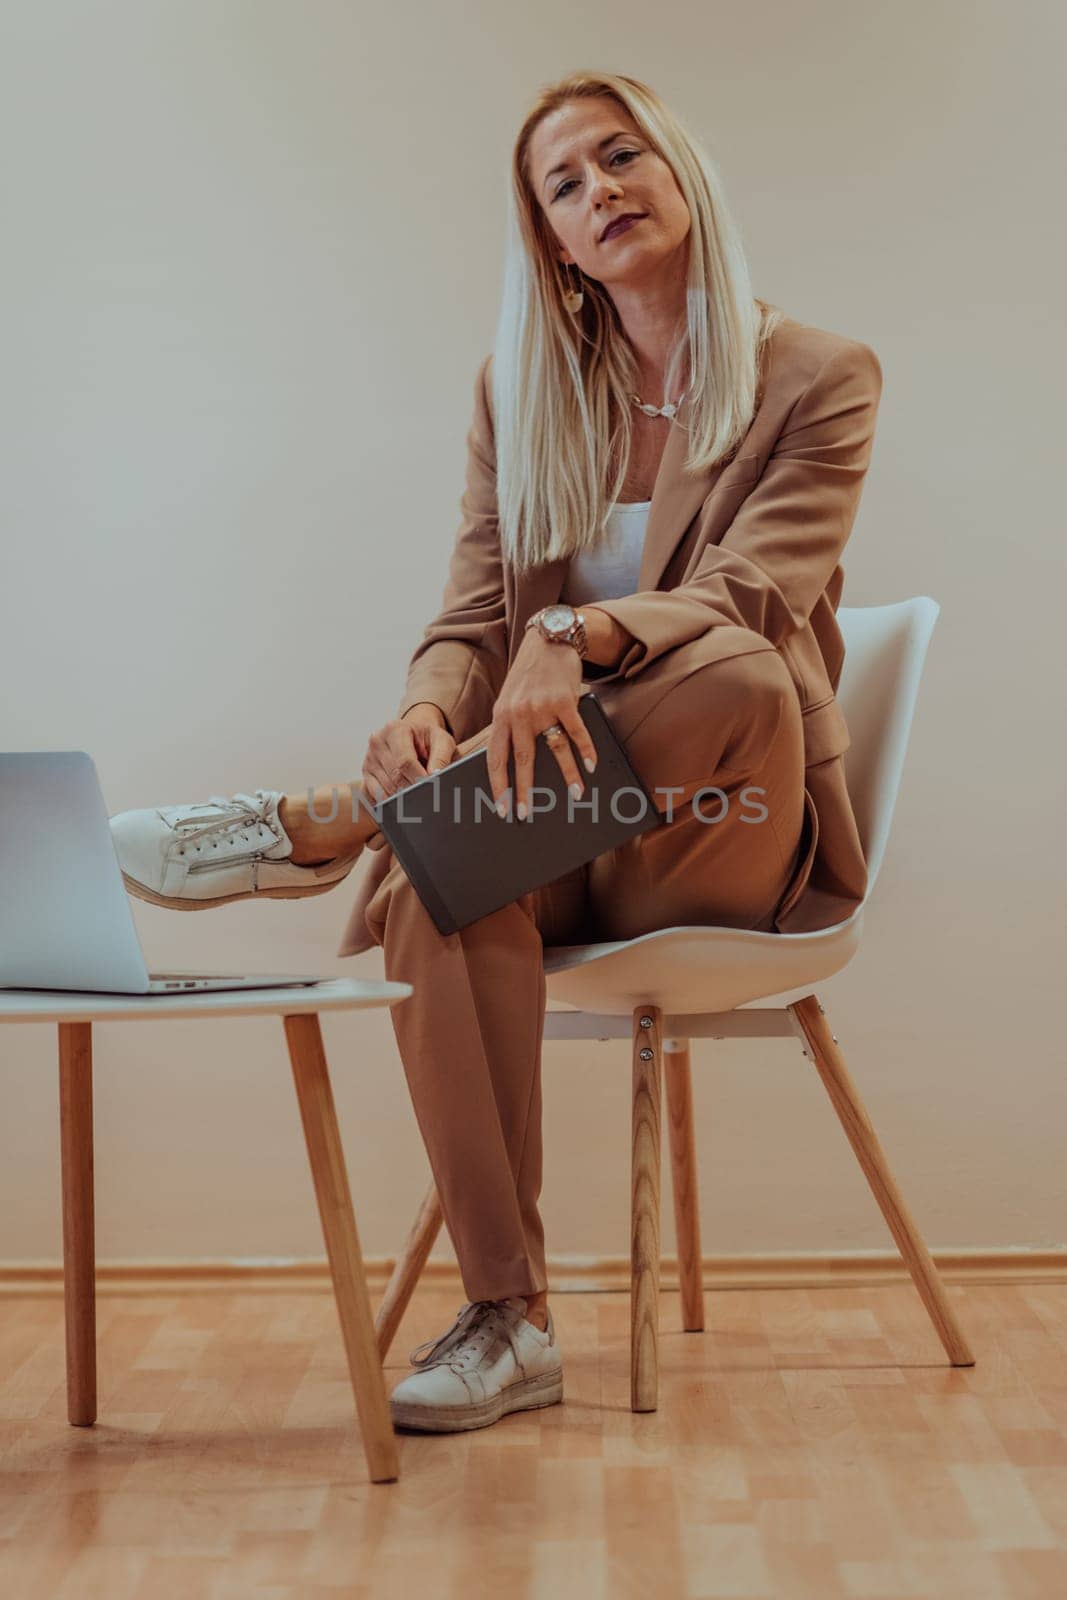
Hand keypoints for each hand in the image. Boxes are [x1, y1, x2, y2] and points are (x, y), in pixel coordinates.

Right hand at [361, 705, 456, 849]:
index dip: (420, 778)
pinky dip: (392, 802)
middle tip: (429, 797)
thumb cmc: (428, 739)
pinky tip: (404, 799)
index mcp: (395, 730)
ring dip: (403, 798)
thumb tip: (434, 775)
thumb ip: (442, 756)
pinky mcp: (366, 774)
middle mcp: (377, 743)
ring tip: (418, 795)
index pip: (405, 762)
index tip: (433, 788)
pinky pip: (377, 796)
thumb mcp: (442, 741)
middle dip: (413, 791)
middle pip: (395, 777)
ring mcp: (369, 759)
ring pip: (386, 789)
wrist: (415, 734)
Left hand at [486, 630, 597, 821]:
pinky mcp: (565, 701)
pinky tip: (591, 766)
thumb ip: (506, 725)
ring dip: (567, 774)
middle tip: (526, 813)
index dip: (498, 785)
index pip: (495, 758)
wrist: (548, 640)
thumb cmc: (528, 674)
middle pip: (522, 760)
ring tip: (575, 795)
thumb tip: (502, 759)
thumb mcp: (508, 698)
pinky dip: (586, 751)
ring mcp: (542, 707)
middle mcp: (519, 713)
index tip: (502, 807)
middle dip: (524, 791)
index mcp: (501, 716)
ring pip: (555, 749)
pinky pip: (577, 733)